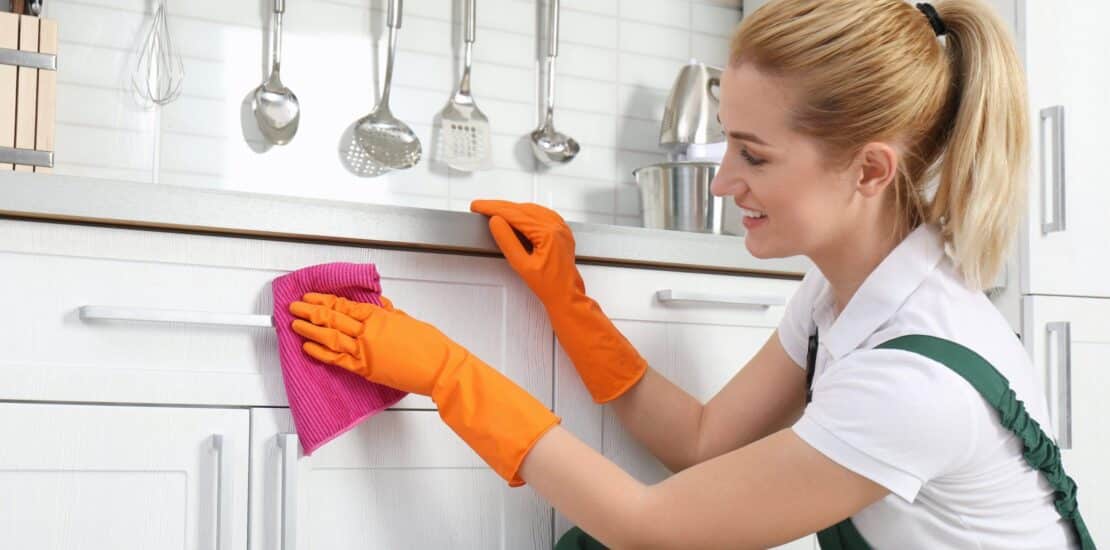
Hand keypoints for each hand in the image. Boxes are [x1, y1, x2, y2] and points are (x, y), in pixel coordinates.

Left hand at [289, 292, 560, 485]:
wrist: (440, 367)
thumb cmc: (431, 346)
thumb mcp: (409, 321)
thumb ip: (391, 314)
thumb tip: (379, 305)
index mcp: (380, 316)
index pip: (345, 305)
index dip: (325, 300)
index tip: (311, 296)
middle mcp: (370, 331)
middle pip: (333, 318)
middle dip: (311, 311)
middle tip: (294, 306)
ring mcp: (366, 350)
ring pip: (330, 336)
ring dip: (310, 328)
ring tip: (294, 323)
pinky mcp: (366, 368)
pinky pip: (337, 359)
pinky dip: (320, 352)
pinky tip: (307, 346)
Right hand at [470, 199, 647, 403]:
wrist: (566, 295)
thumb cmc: (548, 285)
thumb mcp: (522, 265)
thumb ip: (508, 241)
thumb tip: (496, 222)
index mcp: (548, 233)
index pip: (515, 214)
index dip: (493, 208)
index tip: (478, 206)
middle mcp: (556, 226)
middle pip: (522, 208)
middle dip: (499, 206)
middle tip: (481, 207)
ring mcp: (560, 227)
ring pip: (531, 209)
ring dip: (512, 208)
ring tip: (494, 210)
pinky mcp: (560, 230)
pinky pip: (541, 214)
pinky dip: (525, 212)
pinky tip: (516, 214)